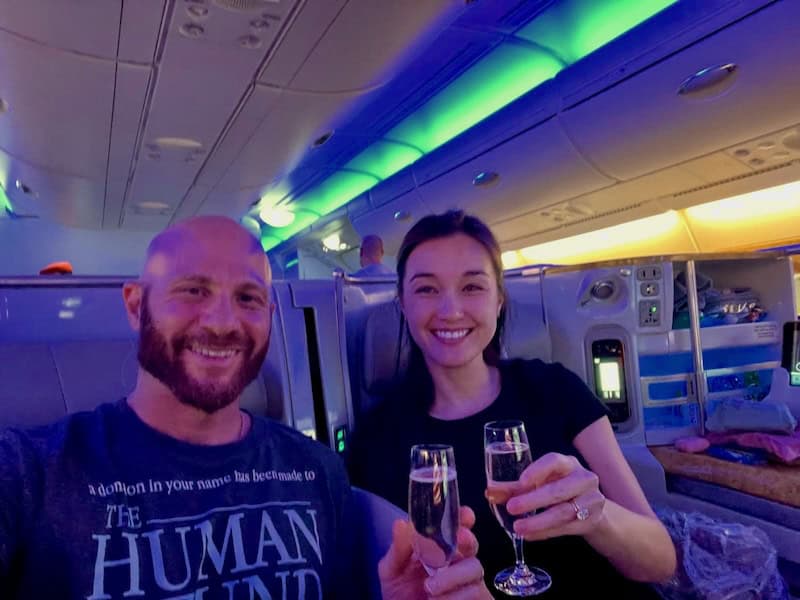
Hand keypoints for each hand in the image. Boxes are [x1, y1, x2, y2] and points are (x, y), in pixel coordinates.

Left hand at [379, 505, 490, 599]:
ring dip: (452, 576)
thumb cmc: (400, 595)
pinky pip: (477, 593)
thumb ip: (398, 549)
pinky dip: (456, 597)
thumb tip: (401, 524)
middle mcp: (456, 562)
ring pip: (475, 568)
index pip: (455, 527)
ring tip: (430, 588)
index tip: (464, 515)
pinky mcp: (476, 599)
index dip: (463, 518)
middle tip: (459, 540)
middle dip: (468, 540)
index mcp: (437, 548)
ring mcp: (467, 582)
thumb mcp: (392, 571)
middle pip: (472, 544)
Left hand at [487, 452, 605, 540]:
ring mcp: (591, 500)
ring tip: (518, 528)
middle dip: (533, 500)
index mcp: (568, 464)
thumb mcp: (542, 483)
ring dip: (538, 522)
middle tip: (511, 508)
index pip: (554, 461)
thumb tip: (489, 492)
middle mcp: (583, 478)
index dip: (538, 470)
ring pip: (563, 512)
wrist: (594, 508)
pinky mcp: (592, 520)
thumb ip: (515, 488)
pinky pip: (566, 528)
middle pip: (558, 490)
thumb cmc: (561, 489)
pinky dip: (546, 532)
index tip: (521, 482)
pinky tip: (530, 535)